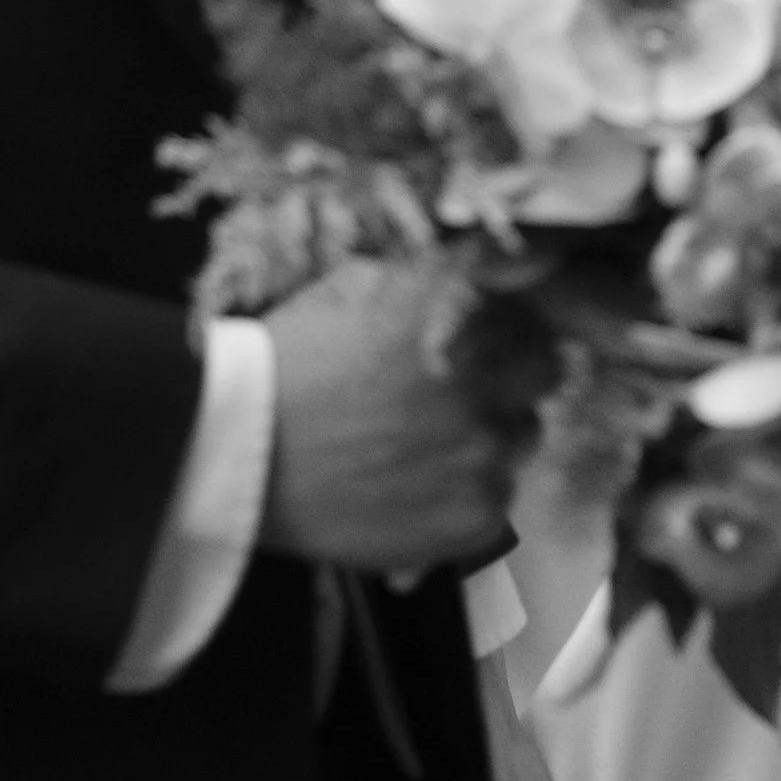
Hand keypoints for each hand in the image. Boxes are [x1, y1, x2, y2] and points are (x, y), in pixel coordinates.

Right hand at [259, 261, 531, 573]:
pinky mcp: (472, 521)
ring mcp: (486, 457)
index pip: (540, 313)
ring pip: (519, 443)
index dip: (511, 326)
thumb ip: (438, 273)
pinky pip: (495, 505)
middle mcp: (491, 382)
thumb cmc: (291, 360)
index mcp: (469, 313)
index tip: (488, 340)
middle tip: (455, 395)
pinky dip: (463, 498)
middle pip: (542, 376)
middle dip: (508, 379)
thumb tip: (507, 259)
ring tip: (419, 448)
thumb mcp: (362, 285)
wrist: (238, 455)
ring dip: (486, 440)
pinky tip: (411, 490)